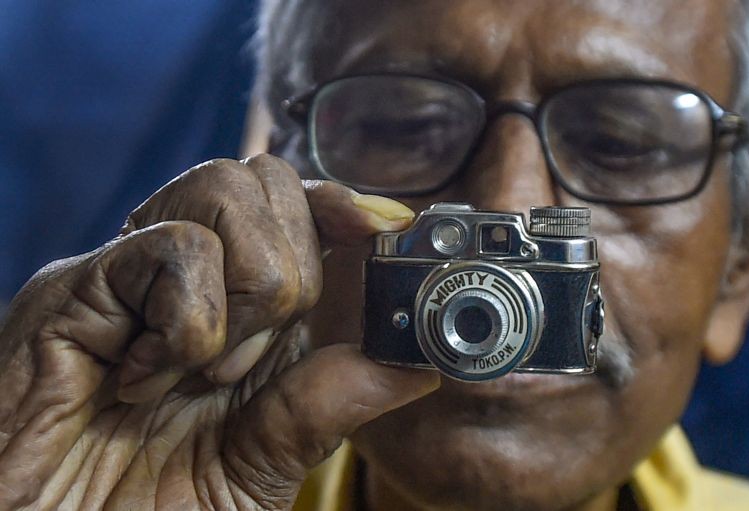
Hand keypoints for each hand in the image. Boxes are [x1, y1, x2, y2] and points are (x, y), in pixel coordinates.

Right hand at [0, 155, 439, 509]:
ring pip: (229, 189)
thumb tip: (419, 363)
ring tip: (200, 370)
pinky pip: (174, 247)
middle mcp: (188, 278)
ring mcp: (132, 272)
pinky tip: (145, 378)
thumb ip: (327, 406)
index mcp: (237, 310)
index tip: (387, 229)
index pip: (299, 211)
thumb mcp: (259, 466)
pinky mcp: (79, 283)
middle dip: (294, 272)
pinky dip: (188, 323)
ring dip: (246, 290)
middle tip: (245, 365)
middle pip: (273, 183)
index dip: (345, 208)